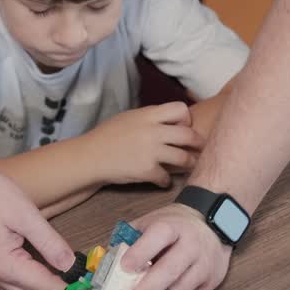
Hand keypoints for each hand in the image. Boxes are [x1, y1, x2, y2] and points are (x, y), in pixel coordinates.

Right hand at [89, 102, 203, 186]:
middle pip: (189, 135)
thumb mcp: (129, 117)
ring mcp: (151, 152)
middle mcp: (153, 131)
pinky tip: (162, 180)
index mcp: (148, 115)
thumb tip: (170, 120)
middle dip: (197, 143)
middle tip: (199, 148)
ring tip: (188, 166)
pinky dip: (165, 181)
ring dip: (188, 163)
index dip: (186, 119)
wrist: (90, 156)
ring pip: (184, 158)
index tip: (183, 127)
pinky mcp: (147, 170)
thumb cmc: (107, 136)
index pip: (181, 109)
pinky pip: (167, 177)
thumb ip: (150, 118)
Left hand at [116, 203, 229, 289]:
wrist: (215, 226)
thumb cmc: (176, 226)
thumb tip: (105, 262)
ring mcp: (202, 269)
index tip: (124, 266)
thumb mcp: (153, 220)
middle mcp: (192, 247)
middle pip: (170, 272)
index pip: (160, 236)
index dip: (142, 251)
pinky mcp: (207, 287)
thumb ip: (130, 238)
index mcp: (175, 227)